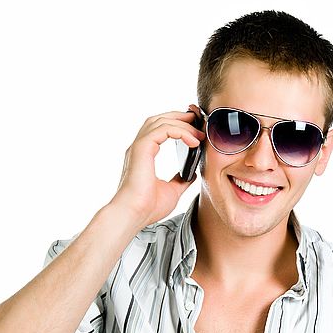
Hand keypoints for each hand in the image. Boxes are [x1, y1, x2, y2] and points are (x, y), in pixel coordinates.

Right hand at [111, 107, 204, 229]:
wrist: (133, 215)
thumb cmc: (147, 208)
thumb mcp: (172, 191)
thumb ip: (181, 180)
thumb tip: (192, 173)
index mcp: (144, 155)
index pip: (160, 129)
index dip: (178, 124)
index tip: (196, 129)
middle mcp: (140, 148)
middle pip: (159, 119)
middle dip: (180, 116)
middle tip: (199, 120)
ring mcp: (139, 147)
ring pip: (161, 121)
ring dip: (183, 124)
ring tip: (199, 133)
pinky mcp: (142, 149)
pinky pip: (163, 130)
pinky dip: (180, 131)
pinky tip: (193, 141)